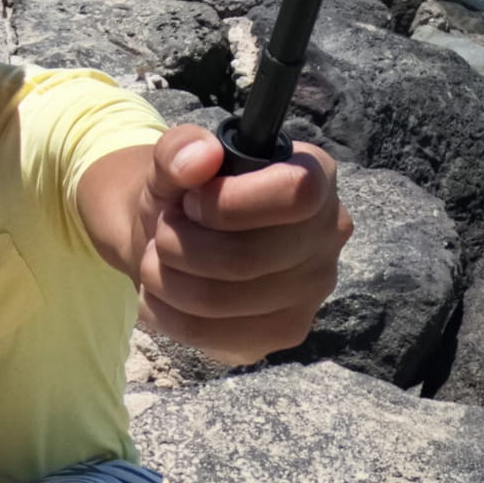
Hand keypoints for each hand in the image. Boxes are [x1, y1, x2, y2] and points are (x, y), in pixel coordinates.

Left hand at [131, 124, 351, 366]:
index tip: (191, 201)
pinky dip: (165, 311)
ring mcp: (311, 292)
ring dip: (165, 277)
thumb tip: (200, 156)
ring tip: (156, 257)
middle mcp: (327, 237)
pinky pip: (211, 333)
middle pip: (248, 257)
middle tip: (163, 230)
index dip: (230, 201)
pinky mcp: (283, 333)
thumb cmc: (187, 193)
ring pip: (222, 300)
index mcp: (317, 177)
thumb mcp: (173, 160)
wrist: (178, 240)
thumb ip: (179, 149)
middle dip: (180, 243)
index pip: (296, 193)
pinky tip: (161, 292)